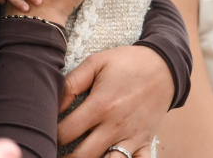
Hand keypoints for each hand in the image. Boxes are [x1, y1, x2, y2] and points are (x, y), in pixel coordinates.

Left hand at [58, 46, 173, 157]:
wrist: (164, 66)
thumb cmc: (126, 63)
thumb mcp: (96, 63)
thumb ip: (71, 83)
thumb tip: (52, 103)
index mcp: (100, 105)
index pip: (66, 132)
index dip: (52, 133)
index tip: (48, 130)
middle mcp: (115, 126)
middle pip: (83, 156)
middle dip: (66, 156)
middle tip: (57, 150)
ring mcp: (131, 138)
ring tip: (80, 155)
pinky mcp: (145, 143)